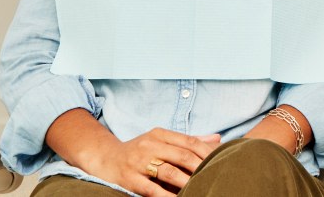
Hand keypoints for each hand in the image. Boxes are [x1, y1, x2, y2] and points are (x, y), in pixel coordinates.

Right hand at [90, 128, 220, 196]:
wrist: (105, 158)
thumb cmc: (139, 150)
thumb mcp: (160, 139)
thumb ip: (187, 140)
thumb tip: (217, 138)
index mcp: (160, 134)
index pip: (189, 141)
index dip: (205, 152)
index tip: (219, 161)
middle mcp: (150, 145)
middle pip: (181, 155)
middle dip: (199, 167)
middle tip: (213, 176)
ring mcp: (138, 162)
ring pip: (168, 172)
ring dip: (186, 182)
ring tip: (200, 189)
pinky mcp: (129, 179)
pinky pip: (151, 189)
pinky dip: (165, 196)